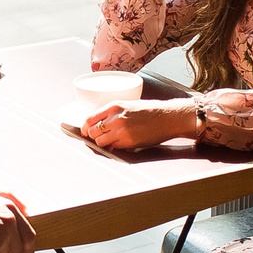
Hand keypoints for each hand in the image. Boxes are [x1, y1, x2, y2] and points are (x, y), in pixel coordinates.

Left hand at [81, 101, 199, 151]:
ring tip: (113, 140)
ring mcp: (121, 131)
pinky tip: (123, 142)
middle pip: (92, 132)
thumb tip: (100, 125)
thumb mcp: (129, 105)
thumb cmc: (151, 111)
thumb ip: (113, 113)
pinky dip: (115, 147)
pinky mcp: (128, 142)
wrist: (168, 117)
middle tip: (102, 137)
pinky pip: (113, 147)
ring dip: (104, 143)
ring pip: (100, 142)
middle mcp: (115, 118)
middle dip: (94, 136)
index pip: (89, 118)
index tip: (85, 131)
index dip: (85, 127)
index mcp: (114, 106)